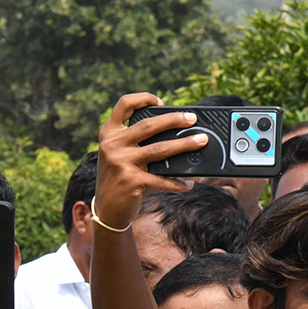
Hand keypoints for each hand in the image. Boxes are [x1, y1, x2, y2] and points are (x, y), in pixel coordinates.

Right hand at [95, 93, 204, 229]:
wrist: (106, 210)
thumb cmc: (119, 177)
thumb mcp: (119, 154)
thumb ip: (135, 141)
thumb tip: (174, 132)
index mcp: (109, 133)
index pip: (124, 104)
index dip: (144, 98)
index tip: (161, 101)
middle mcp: (112, 145)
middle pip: (148, 125)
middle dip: (174, 119)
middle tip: (192, 119)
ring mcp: (121, 162)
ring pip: (160, 149)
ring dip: (185, 144)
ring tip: (201, 141)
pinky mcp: (131, 181)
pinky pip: (162, 179)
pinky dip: (177, 183)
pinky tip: (188, 184)